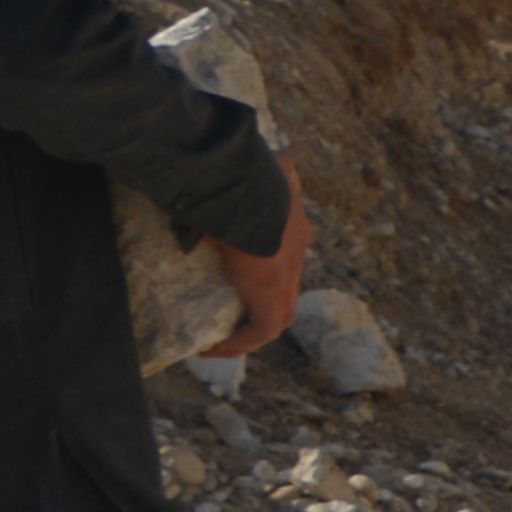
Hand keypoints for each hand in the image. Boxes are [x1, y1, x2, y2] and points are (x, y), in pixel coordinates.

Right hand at [205, 160, 310, 362]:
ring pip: (278, 314)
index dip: (269, 269)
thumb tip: (267, 162)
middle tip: (232, 317)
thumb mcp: (264, 165)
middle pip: (287, 289)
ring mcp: (287, 274)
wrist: (242, 184)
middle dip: (262, 304)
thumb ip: (269, 168)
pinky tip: (213, 349)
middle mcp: (297, 251)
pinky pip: (260, 331)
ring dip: (251, 330)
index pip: (288, 256)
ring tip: (222, 341)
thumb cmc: (238, 172)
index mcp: (293, 224)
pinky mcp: (270, 295)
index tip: (242, 278)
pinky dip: (239, 343)